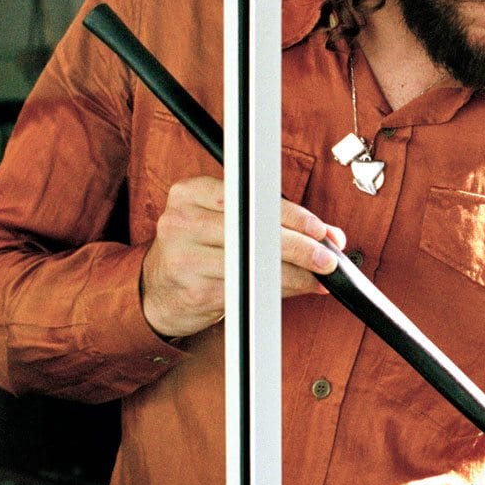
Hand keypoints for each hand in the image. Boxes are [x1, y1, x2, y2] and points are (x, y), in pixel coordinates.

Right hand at [141, 176, 346, 338]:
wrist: (155, 291)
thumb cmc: (199, 249)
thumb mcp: (224, 221)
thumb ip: (272, 221)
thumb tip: (329, 235)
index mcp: (190, 193)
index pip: (250, 199)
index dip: (290, 214)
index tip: (318, 229)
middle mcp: (182, 221)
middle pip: (254, 232)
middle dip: (300, 246)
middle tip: (326, 258)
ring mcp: (184, 258)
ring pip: (255, 265)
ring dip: (295, 274)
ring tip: (316, 276)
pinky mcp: (194, 292)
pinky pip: (249, 292)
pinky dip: (280, 292)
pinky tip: (295, 289)